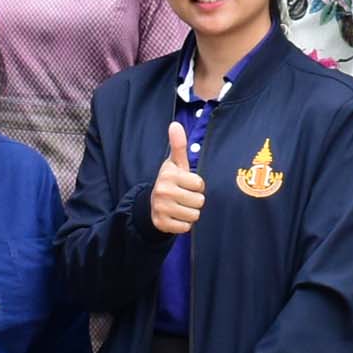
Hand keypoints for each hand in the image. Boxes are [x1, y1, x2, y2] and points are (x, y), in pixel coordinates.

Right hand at [147, 121, 207, 236]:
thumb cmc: (171, 181)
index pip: (199, 184)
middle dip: (195, 200)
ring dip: (190, 213)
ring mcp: (161, 208)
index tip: (187, 184)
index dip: (197, 185)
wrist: (152, 204)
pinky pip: (186, 227)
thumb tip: (175, 124)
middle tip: (184, 196)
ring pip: (194, 215)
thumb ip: (178, 145)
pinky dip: (184, 224)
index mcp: (169, 175)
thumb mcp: (175, 164)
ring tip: (181, 206)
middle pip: (199, 201)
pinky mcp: (161, 224)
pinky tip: (176, 217)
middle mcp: (163, 191)